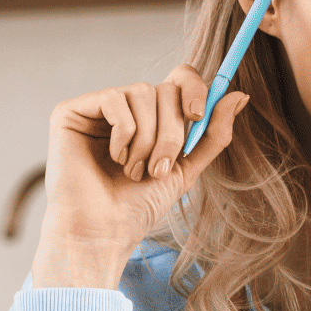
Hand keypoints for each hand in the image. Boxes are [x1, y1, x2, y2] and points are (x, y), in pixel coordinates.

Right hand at [30, 64, 248, 288]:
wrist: (104, 233)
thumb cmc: (139, 206)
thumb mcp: (187, 168)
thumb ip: (213, 134)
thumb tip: (239, 95)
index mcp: (151, 117)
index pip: (179, 78)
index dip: (194, 88)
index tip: (197, 117)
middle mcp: (125, 107)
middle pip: (166, 88)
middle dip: (172, 133)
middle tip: (159, 169)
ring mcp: (97, 107)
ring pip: (143, 92)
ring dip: (148, 139)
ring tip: (134, 171)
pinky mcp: (72, 111)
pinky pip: (115, 99)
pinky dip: (124, 134)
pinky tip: (114, 159)